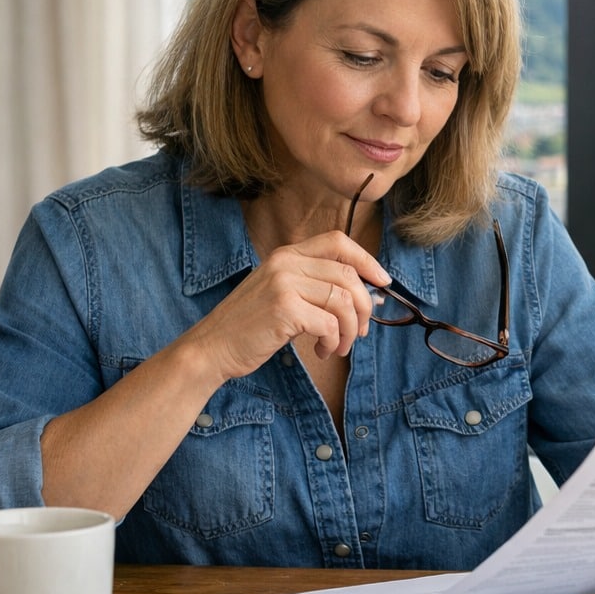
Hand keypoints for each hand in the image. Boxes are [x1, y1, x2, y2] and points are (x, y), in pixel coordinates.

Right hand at [173, 230, 390, 382]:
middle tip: (361, 331)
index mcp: (287, 255)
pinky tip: (322, 351)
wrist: (211, 348)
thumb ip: (319, 289)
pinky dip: (334, 342)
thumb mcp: (283, 295)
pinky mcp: (284, 309)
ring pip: (343, 301)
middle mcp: (286, 262)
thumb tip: (371, 295)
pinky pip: (330, 324)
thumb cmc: (251, 327)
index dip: (366, 260)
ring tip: (338, 347)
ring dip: (350, 330)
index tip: (383, 282)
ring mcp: (284, 284)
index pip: (338, 242)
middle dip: (363, 307)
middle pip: (348, 275)